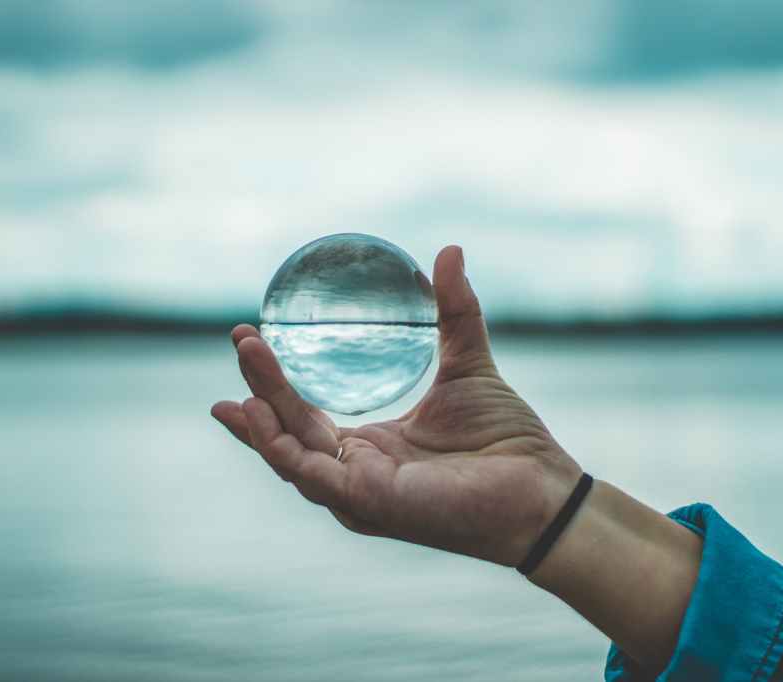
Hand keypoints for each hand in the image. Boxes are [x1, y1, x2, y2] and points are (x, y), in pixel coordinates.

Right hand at [212, 245, 581, 566]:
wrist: (541, 487)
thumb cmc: (508, 440)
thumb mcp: (469, 364)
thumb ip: (454, 312)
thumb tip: (449, 250)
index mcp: (372, 449)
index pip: (306, 419)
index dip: (274, 385)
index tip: (251, 340)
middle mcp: (356, 474)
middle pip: (290, 432)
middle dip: (258, 389)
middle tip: (241, 340)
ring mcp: (358, 493)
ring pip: (291, 453)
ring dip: (261, 412)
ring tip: (248, 359)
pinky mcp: (368, 503)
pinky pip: (311, 474)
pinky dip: (278, 445)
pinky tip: (259, 411)